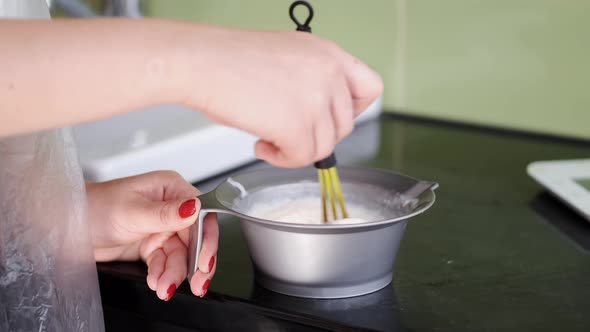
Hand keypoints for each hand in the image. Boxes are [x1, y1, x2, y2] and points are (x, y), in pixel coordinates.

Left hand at [86, 171, 217, 300]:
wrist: (67, 227)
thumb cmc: (93, 206)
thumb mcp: (132, 211)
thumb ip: (165, 214)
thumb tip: (195, 208)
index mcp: (171, 189)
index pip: (202, 214)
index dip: (207, 239)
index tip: (205, 260)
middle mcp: (170, 208)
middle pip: (196, 238)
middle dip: (194, 263)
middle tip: (197, 282)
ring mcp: (162, 228)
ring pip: (181, 256)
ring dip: (175, 274)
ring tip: (164, 287)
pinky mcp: (151, 246)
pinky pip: (166, 264)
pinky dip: (164, 276)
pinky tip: (157, 282)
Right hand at [183, 27, 382, 167]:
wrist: (199, 61)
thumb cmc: (229, 60)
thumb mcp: (287, 58)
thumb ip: (312, 81)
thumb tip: (321, 116)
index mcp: (329, 53)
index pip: (371, 88)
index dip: (353, 110)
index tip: (330, 118)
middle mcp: (329, 73)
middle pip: (345, 126)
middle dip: (316, 136)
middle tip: (289, 133)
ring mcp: (315, 99)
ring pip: (323, 147)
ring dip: (296, 150)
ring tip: (270, 139)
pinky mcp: (297, 125)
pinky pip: (302, 159)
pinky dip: (282, 159)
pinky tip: (262, 144)